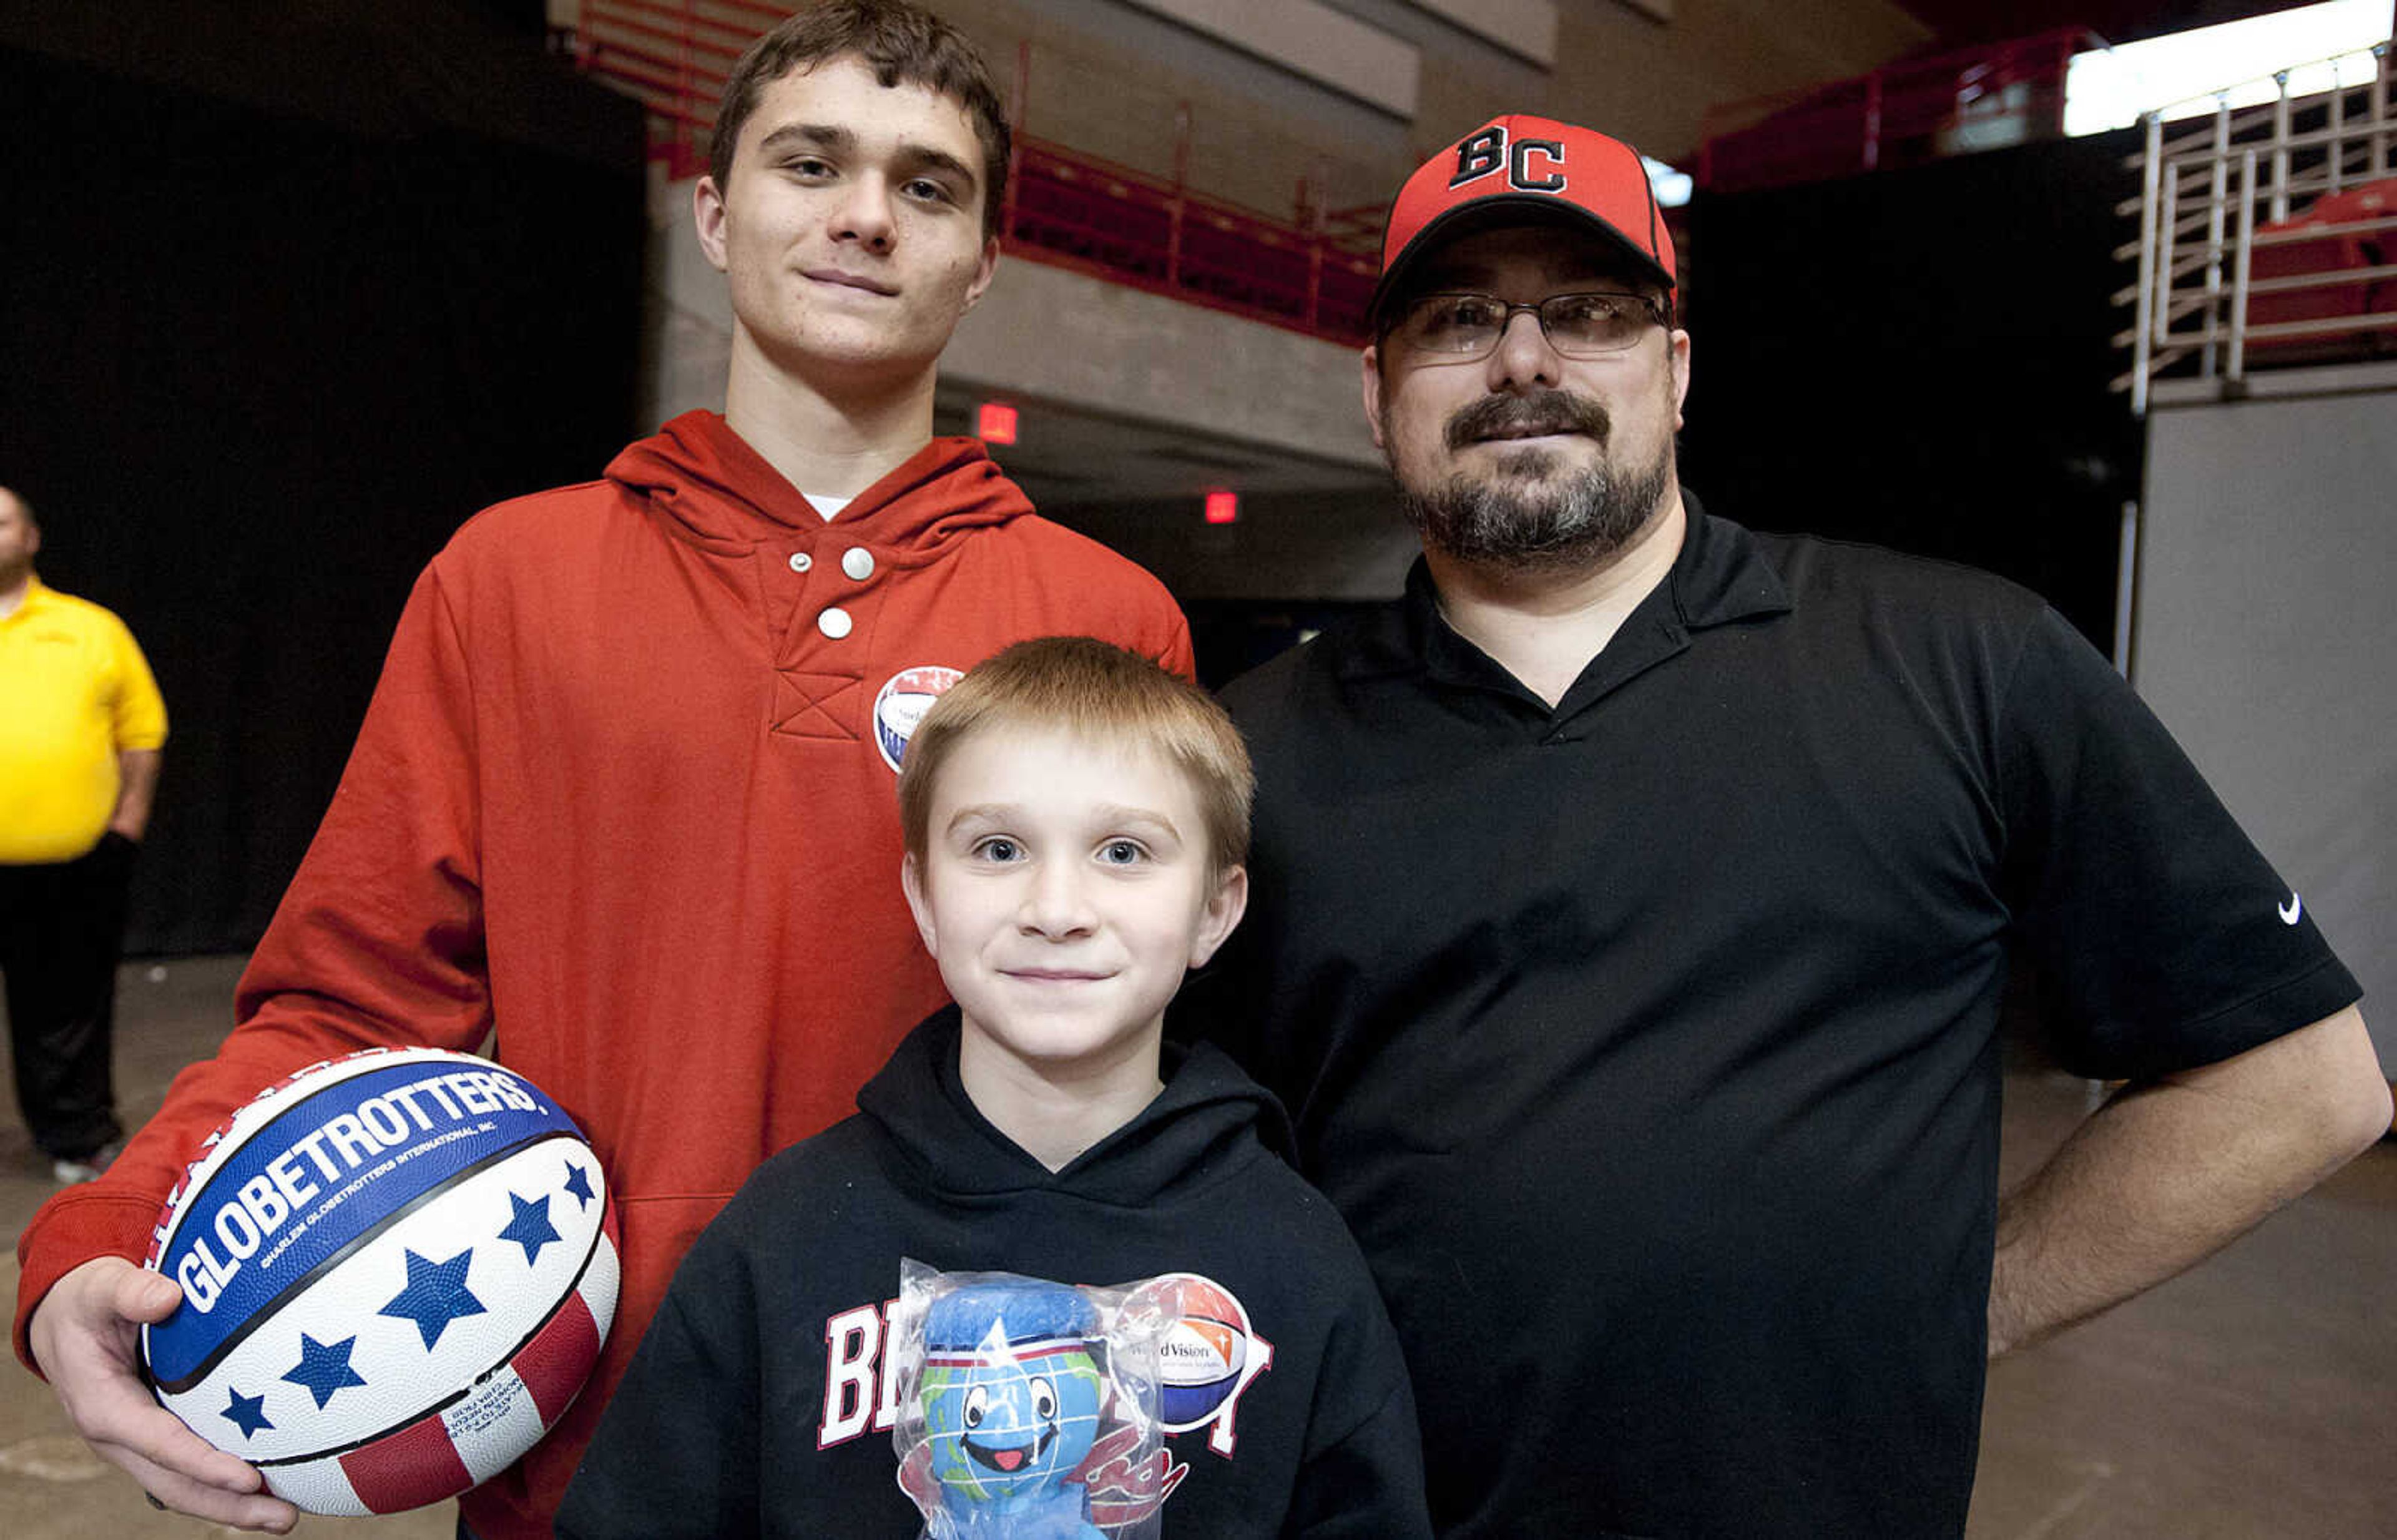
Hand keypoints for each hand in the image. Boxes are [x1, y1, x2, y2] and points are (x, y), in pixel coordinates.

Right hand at [28, 1257, 298, 1531]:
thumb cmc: (87, 1304)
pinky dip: (227, 1482)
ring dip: (234, 1506)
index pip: (161, 1445)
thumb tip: (168, 1297)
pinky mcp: (155, 1436)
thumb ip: (131, 1292)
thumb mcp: (101, 1289)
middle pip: (176, 1485)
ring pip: (185, 1486)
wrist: (63, 1321)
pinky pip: (191, 1468)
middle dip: (228, 1507)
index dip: (204, 1465)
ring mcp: (139, 1443)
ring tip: (286, 1516)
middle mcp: (121, 1436)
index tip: (249, 1479)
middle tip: (284, 1519)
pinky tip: (273, 1483)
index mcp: (105, 1409)